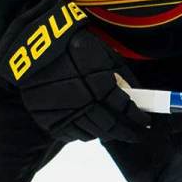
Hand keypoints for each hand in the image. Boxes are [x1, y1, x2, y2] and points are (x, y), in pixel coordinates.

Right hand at [1, 4, 149, 141]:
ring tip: (113, 130)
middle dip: (126, 132)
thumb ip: (122, 77)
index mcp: (99, 86)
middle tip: (134, 134)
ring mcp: (64, 114)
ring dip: (105, 134)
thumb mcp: (104, 55)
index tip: (145, 122)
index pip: (125, 110)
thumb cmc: (76, 46)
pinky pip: (70, 135)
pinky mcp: (48, 119)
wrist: (36, 47)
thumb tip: (138, 95)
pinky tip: (89, 127)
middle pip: (110, 127)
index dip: (137, 117)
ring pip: (91, 134)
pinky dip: (83, 133)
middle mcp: (83, 104)